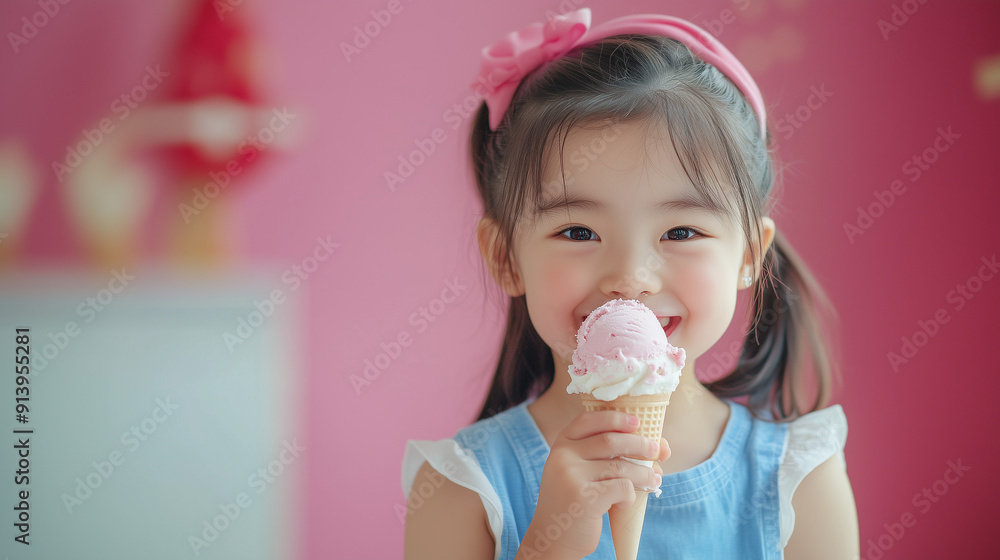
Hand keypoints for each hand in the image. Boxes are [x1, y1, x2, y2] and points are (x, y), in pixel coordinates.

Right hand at [516, 411, 670, 559]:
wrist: (553, 538)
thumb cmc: (575, 501)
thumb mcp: (580, 472)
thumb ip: (607, 456)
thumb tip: (659, 445)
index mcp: (561, 444)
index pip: (589, 420)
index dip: (615, 418)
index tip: (637, 422)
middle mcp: (563, 456)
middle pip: (611, 440)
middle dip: (640, 444)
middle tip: (655, 451)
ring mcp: (571, 476)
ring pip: (621, 466)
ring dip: (644, 473)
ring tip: (653, 480)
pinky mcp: (584, 498)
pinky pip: (622, 488)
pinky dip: (631, 496)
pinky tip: (624, 503)